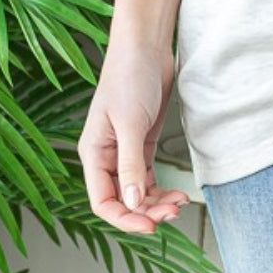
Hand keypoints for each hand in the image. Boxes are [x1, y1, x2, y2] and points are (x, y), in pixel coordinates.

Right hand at [78, 40, 191, 234]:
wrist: (146, 46)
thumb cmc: (129, 76)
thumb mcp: (130, 123)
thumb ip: (130, 165)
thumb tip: (132, 204)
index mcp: (93, 154)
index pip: (102, 201)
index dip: (124, 219)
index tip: (149, 227)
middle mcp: (107, 156)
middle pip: (122, 200)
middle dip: (146, 211)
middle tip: (172, 213)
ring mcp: (125, 150)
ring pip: (137, 191)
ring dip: (156, 202)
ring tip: (179, 206)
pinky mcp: (142, 141)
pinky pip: (147, 176)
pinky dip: (161, 187)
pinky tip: (176, 192)